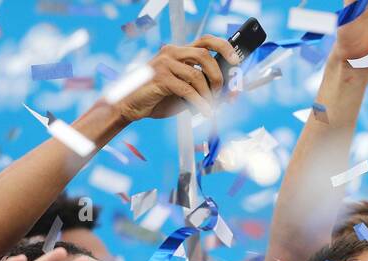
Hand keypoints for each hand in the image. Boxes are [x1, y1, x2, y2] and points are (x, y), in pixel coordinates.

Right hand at [115, 35, 240, 121]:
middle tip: (221, 93)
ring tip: (210, 108)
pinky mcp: (160, 78)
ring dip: (209, 95)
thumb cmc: (158, 98)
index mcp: (179, 52)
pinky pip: (187, 90)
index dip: (223, 47)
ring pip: (197, 75)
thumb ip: (201, 88)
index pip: (205, 41)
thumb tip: (226, 94)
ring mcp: (165, 64)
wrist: (131, 106)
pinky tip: (204, 112)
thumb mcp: (184, 92)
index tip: (236, 60)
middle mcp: (172, 53)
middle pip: (204, 55)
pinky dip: (200, 103)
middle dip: (218, 76)